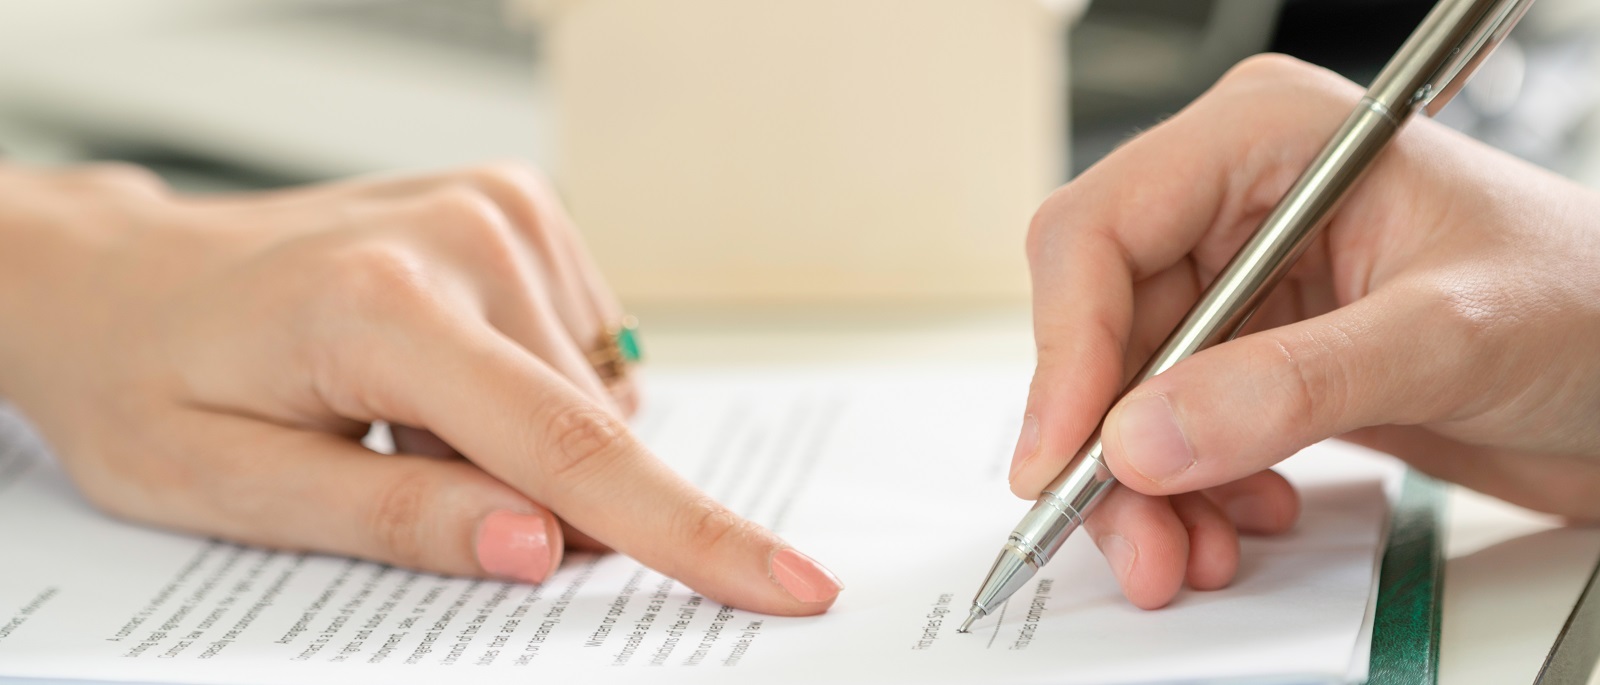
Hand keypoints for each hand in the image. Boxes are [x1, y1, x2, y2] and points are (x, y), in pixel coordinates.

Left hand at [0, 162, 841, 613]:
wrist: (118, 282)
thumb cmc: (151, 383)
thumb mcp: (233, 490)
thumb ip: (397, 520)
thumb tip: (541, 550)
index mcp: (385, 307)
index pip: (568, 447)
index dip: (689, 534)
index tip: (790, 581)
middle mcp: (466, 234)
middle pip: (591, 429)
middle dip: (545, 500)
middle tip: (409, 483)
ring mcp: (499, 208)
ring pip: (597, 393)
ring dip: (529, 440)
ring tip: (405, 419)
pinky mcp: (518, 205)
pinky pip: (584, 346)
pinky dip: (531, 386)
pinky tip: (440, 371)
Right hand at [1012, 54, 1599, 608]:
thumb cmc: (1591, 304)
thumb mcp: (1449, 337)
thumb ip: (1294, 386)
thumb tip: (1147, 437)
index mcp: (1265, 142)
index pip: (1102, 231)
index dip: (1069, 345)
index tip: (1069, 452)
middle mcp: (1236, 207)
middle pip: (1101, 326)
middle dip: (1109, 443)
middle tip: (1134, 536)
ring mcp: (1245, 286)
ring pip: (1128, 393)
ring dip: (1146, 486)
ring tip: (1190, 552)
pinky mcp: (1258, 357)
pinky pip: (1175, 429)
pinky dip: (1190, 491)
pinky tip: (1241, 517)